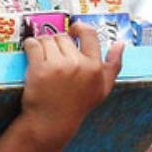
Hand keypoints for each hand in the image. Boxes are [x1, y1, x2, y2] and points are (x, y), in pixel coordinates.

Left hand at [18, 21, 123, 151]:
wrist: (51, 123)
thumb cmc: (76, 106)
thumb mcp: (102, 89)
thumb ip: (114, 65)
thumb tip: (121, 43)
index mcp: (94, 67)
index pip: (89, 34)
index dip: (78, 28)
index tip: (72, 30)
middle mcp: (78, 65)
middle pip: (64, 37)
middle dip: (56, 42)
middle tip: (52, 55)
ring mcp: (58, 67)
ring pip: (47, 39)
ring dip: (42, 44)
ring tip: (42, 57)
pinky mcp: (39, 69)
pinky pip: (33, 45)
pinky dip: (30, 46)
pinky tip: (31, 53)